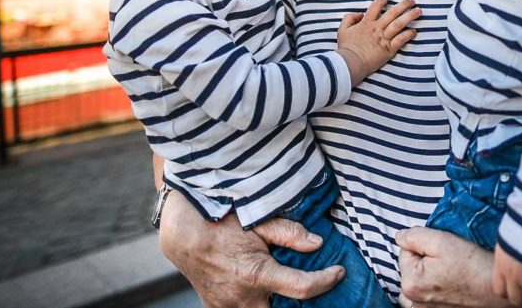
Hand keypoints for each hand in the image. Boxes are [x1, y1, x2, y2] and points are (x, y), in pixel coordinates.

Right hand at [157, 189, 343, 307]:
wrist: (183, 235)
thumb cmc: (220, 223)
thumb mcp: (257, 221)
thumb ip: (288, 233)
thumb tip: (317, 243)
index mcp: (256, 275)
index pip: (303, 288)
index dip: (326, 281)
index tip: (338, 272)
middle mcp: (242, 298)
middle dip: (298, 303)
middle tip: (312, 285)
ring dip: (277, 303)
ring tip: (288, 289)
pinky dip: (258, 303)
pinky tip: (265, 292)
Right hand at [337, 0, 420, 84]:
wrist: (350, 63)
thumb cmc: (346, 48)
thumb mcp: (342, 30)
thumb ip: (349, 18)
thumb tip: (359, 14)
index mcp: (366, 23)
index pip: (376, 6)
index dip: (382, 0)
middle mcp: (377, 29)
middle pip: (392, 13)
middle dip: (403, 5)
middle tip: (412, 1)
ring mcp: (383, 39)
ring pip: (399, 24)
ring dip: (409, 16)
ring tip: (418, 11)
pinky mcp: (388, 50)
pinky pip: (401, 40)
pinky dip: (408, 35)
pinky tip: (414, 31)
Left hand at [396, 226, 511, 307]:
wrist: (495, 288)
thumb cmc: (471, 264)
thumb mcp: (442, 241)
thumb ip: (415, 236)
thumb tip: (399, 237)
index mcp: (410, 283)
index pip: (405, 252)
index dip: (423, 245)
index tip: (442, 250)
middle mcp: (413, 302)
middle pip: (410, 270)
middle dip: (423, 262)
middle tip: (448, 262)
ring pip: (416, 285)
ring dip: (425, 278)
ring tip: (448, 275)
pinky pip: (424, 300)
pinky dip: (432, 292)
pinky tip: (448, 287)